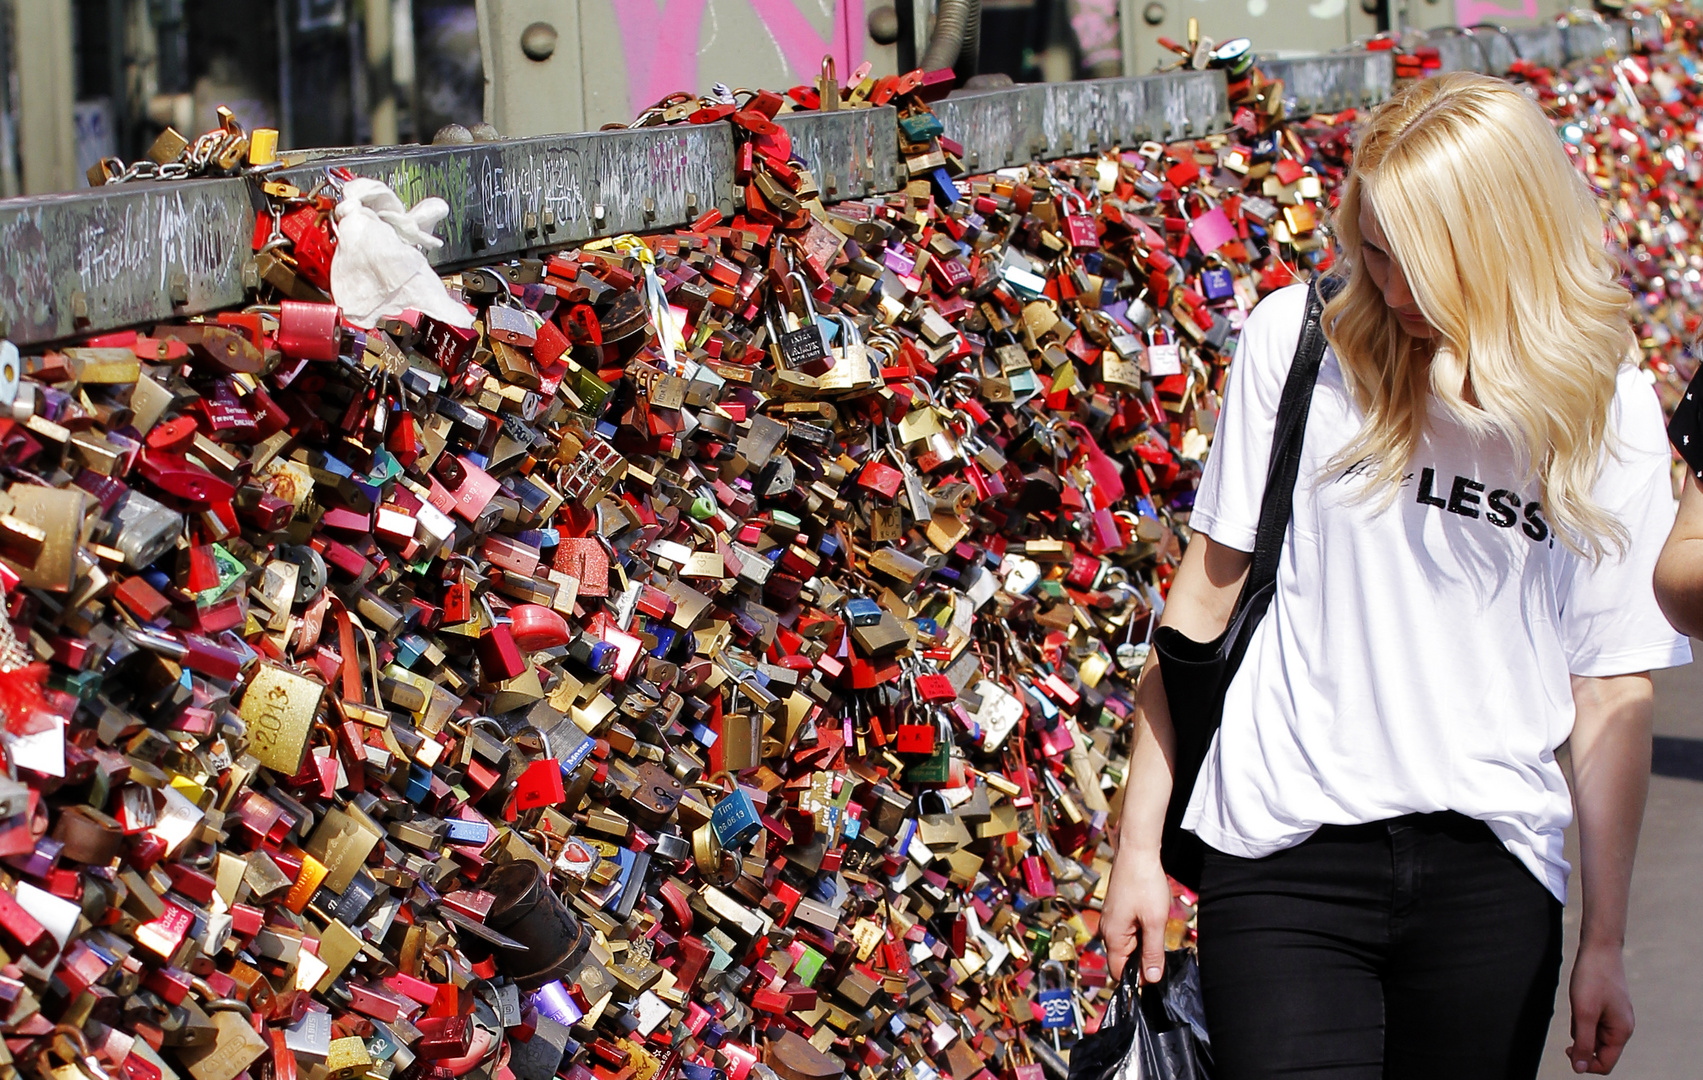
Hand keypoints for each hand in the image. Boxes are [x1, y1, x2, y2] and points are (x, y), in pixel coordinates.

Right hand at [1100, 847, 1172, 984]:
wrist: (1137, 852)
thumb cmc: (1145, 885)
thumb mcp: (1155, 922)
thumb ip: (1153, 953)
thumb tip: (1151, 979)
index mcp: (1113, 937)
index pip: (1119, 972)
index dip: (1137, 978)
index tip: (1156, 974)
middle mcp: (1107, 930)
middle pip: (1123, 958)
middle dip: (1142, 959)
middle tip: (1162, 946)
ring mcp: (1111, 918)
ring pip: (1127, 944)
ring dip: (1143, 943)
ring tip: (1157, 927)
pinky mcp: (1117, 909)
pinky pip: (1127, 930)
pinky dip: (1140, 930)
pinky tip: (1152, 918)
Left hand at [1567, 941, 1634, 1073]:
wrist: (1599, 947)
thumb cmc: (1592, 978)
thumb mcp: (1584, 1013)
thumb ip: (1584, 1043)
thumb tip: (1579, 1069)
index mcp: (1621, 1032)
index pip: (1605, 1063)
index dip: (1585, 1062)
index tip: (1568, 1049)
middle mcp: (1622, 1027)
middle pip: (1599, 1050)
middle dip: (1582, 1040)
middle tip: (1574, 1017)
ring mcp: (1615, 1016)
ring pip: (1592, 1034)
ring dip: (1580, 1026)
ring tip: (1579, 1003)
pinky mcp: (1607, 1006)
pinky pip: (1591, 1021)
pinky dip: (1582, 1016)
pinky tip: (1579, 998)